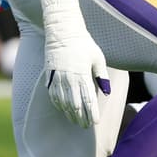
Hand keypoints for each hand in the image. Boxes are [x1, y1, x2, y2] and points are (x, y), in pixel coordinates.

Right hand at [36, 0, 109, 127]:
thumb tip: (107, 92)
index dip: (91, 113)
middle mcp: (69, 78)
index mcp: (82, 74)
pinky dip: (58, 104)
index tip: (95, 123)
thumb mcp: (98, 57)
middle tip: (85, 126)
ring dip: (69, 113)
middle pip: (74, 104)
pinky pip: (53, 95)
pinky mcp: (50, 75)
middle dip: (80, 117)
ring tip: (75, 121)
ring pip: (63, 102)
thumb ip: (101, 75)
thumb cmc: (83, 43)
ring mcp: (58, 77)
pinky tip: (63, 109)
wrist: (62, 31)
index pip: (88, 100)